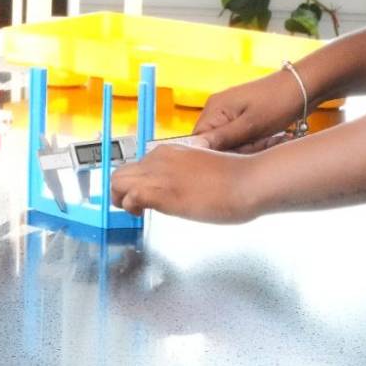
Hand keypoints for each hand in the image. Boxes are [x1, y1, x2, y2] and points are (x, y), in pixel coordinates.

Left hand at [109, 142, 263, 222]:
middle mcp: (159, 158)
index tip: (144, 194)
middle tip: (135, 207)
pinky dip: (129, 207)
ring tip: (136, 212)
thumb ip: (187, 175)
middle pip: (122, 172)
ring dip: (121, 199)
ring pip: (118, 182)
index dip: (138, 182)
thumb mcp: (204, 170)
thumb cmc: (236, 179)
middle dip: (122, 191)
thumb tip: (183, 187)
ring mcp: (158, 174)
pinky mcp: (159, 192)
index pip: (140, 164)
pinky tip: (141, 214)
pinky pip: (128, 197)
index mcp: (171, 151)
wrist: (247, 180)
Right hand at [193, 68, 307, 151]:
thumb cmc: (278, 103)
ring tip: (271, 137)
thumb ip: (221, 138)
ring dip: (251, 147)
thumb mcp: (250, 125)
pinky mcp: (241, 117)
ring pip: (232, 144)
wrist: (303, 87)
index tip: (243, 150)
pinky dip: (256, 142)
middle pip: (216, 145)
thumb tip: (193, 148)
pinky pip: (241, 138)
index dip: (219, 153)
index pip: (200, 142)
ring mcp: (229, 113)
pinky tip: (271, 137)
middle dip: (240, 150)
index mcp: (214, 108)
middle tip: (263, 141)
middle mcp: (217, 109)